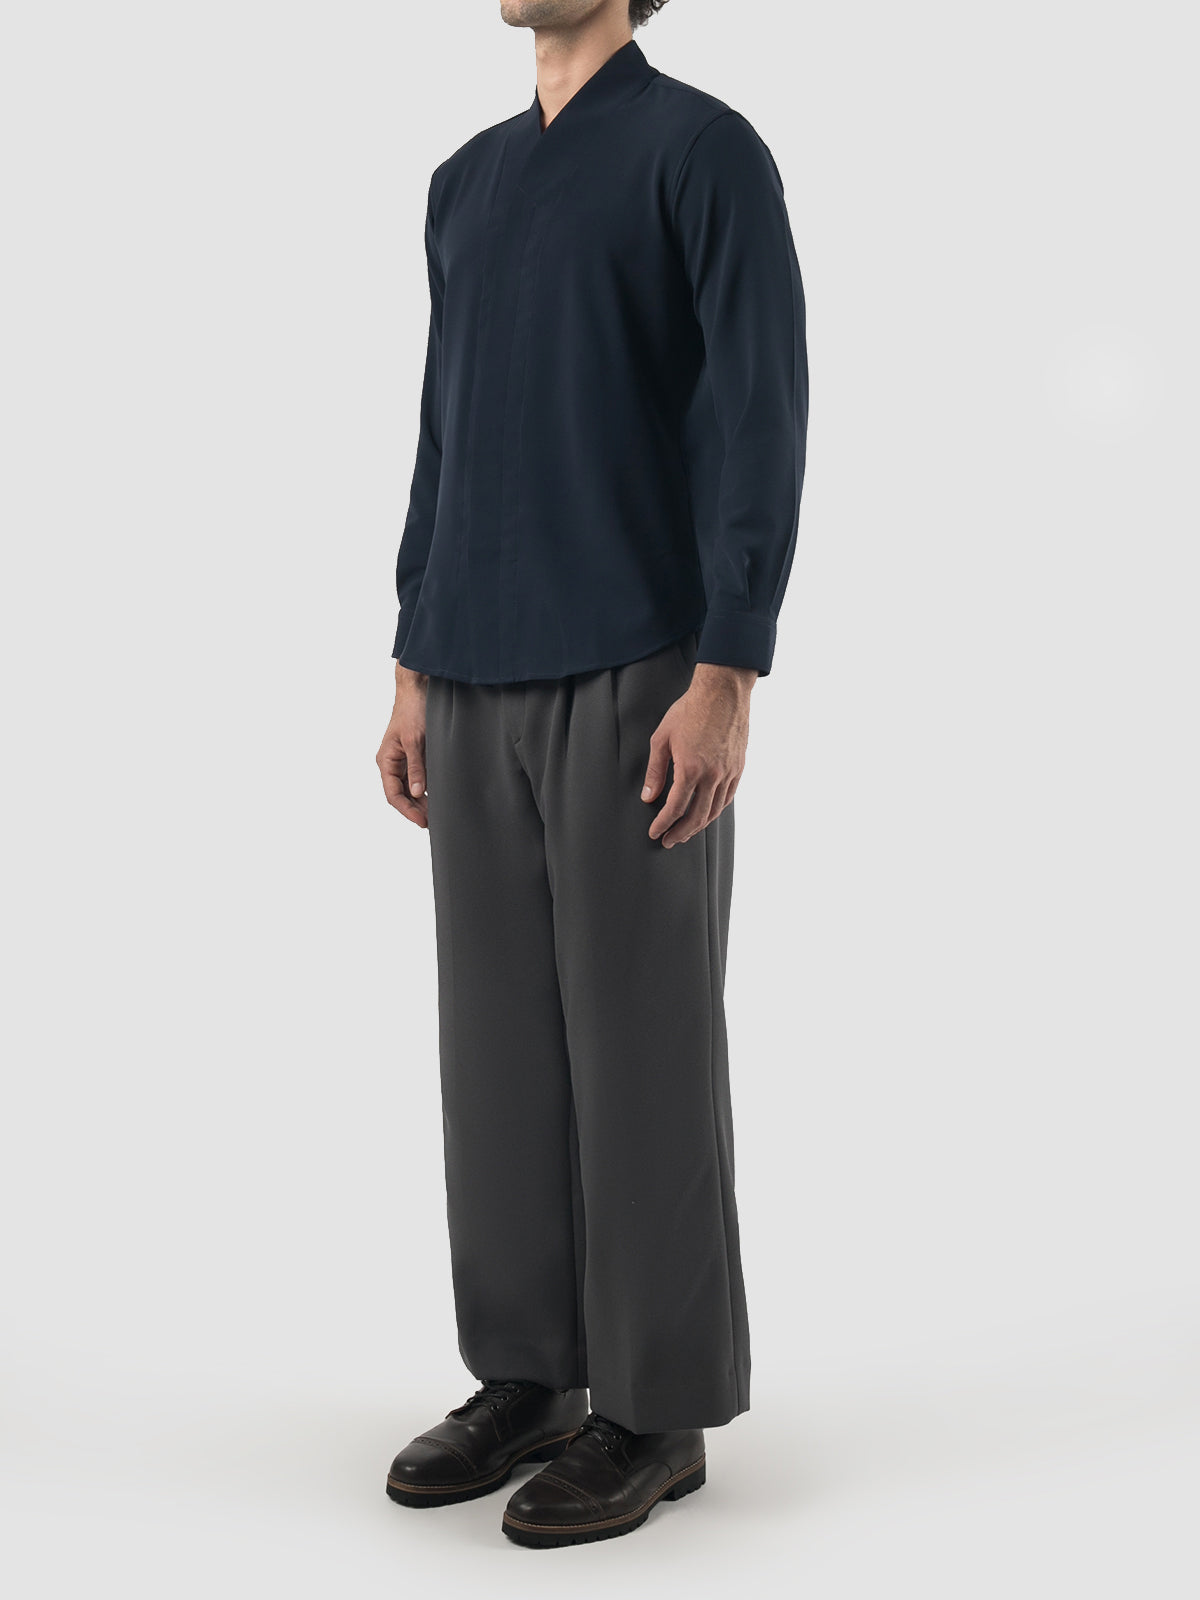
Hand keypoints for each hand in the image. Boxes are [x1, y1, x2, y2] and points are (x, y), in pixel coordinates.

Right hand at [377, 665, 429, 826]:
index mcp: (386, 760)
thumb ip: (417, 767)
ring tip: (439, 813)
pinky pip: (421, 777)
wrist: (419, 688)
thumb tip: (419, 792)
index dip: (407, 810)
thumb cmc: (412, 710)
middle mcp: (393, 763)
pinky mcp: (417, 755)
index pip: (393, 794)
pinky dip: (429, 788)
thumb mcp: (415, 740)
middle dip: (416, 809)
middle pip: (403, 794)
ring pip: (412, 788)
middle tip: (433, 822)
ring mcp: (405, 760)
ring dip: (423, 801)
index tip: (422, 821)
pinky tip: (440, 796)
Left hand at [641, 662, 756, 846]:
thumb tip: (648, 796)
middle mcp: (712, 775)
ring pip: (714, 811)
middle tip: (668, 841)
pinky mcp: (738, 768)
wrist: (723, 692)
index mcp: (691, 769)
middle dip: (680, 833)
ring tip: (685, 832)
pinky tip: (706, 814)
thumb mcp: (662, 739)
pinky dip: (715, 811)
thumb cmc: (690, 710)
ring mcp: (728, 773)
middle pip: (697, 817)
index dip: (663, 824)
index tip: (655, 832)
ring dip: (698, 826)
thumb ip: (655, 771)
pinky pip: (727, 798)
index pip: (675, 808)